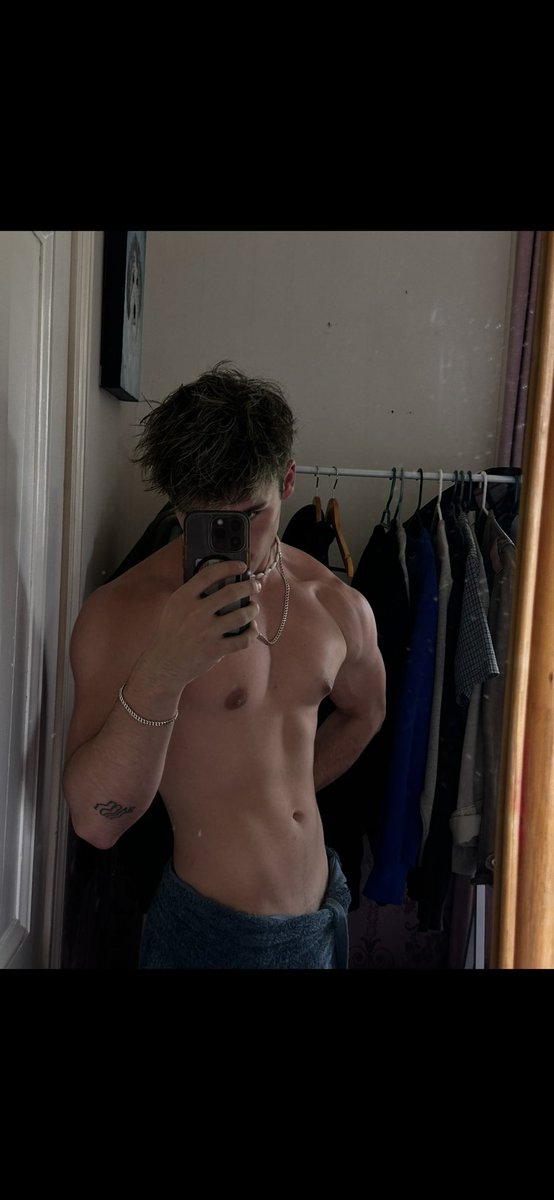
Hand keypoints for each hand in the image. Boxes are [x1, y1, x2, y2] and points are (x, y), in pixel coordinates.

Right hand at [147, 559, 260, 685]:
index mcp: (184, 597)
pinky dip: (252, 632)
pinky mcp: (215, 649)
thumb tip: (219, 578)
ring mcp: (207, 632)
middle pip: (231, 592)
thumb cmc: (172, 631)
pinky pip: (243, 639)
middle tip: (255, 586)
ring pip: (242, 615)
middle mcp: (196, 612)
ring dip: (253, 609)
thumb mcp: (175, 606)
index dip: (229, 567)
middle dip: (249, 586)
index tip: (242, 566)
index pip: (210, 574)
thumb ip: (192, 593)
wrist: (165, 661)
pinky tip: (251, 628)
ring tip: (253, 607)